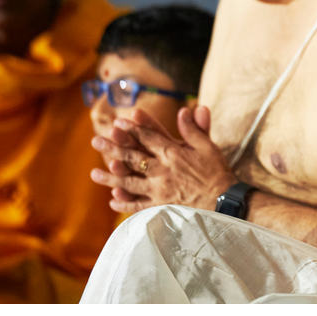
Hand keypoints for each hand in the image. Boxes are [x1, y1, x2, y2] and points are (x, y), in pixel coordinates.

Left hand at [89, 105, 236, 213]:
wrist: (223, 200)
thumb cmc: (217, 171)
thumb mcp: (208, 146)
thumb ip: (194, 129)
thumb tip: (185, 109)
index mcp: (173, 153)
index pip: (148, 138)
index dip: (132, 129)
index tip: (118, 122)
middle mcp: (161, 170)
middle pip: (133, 157)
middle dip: (113, 148)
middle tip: (96, 141)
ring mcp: (158, 189)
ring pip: (129, 182)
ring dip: (110, 177)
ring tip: (93, 174)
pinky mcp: (160, 205)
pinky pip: (138, 205)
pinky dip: (125, 203)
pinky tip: (112, 199)